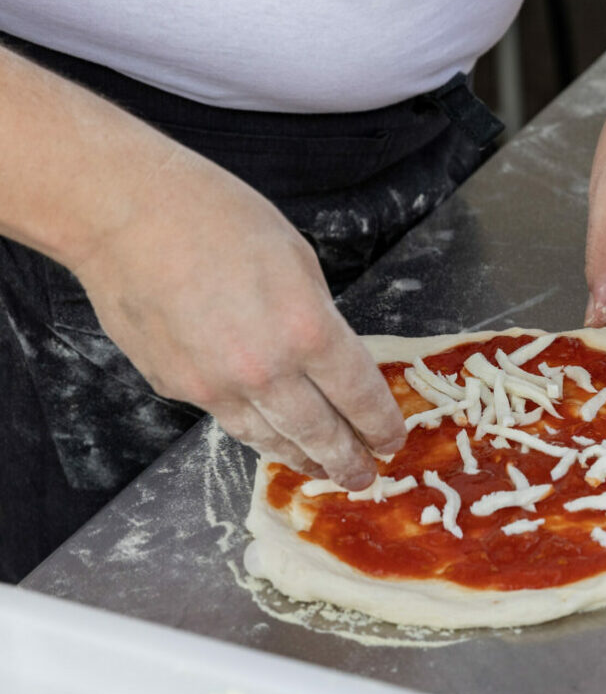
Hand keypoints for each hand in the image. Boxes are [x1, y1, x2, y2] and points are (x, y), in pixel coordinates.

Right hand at [72, 147, 404, 487]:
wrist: (125, 215)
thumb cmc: (216, 217)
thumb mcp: (298, 260)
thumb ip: (318, 317)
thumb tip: (328, 357)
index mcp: (308, 331)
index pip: (360, 398)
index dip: (381, 427)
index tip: (392, 441)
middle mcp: (266, 370)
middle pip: (320, 434)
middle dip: (348, 461)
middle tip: (364, 478)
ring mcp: (216, 386)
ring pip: (271, 439)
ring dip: (303, 458)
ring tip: (322, 468)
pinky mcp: (176, 388)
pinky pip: (227, 419)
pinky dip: (255, 432)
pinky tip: (270, 436)